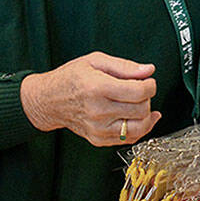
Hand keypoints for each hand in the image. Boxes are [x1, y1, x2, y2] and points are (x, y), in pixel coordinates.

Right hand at [20, 51, 160, 145]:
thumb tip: (149, 70)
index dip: (150, 85)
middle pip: (141, 109)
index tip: (148, 81)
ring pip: (139, 128)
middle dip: (147, 98)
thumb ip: (124, 66)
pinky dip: (139, 128)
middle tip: (139, 90)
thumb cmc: (71, 78)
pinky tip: (137, 116)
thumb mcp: (95, 61)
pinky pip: (130, 138)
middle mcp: (98, 111)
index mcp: (98, 88)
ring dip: (146, 115)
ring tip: (138, 104)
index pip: (139, 92)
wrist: (49, 100)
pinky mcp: (98, 139)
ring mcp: (98, 128)